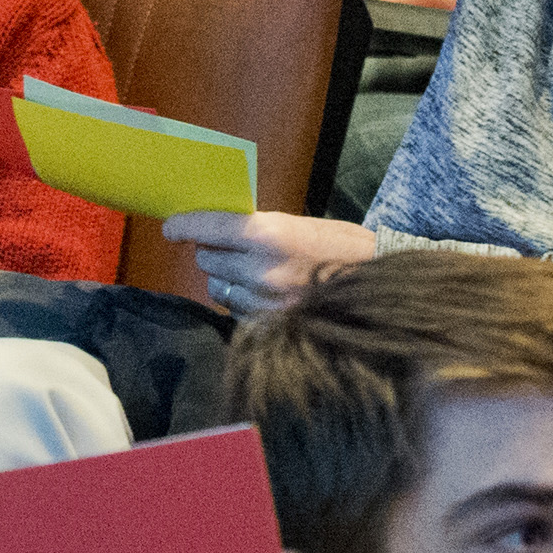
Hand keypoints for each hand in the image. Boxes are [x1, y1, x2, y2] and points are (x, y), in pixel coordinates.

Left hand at [161, 207, 377, 312]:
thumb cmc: (343, 247)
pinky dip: (242, 301)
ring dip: (226, 279)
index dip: (184, 225)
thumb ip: (259, 228)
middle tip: (232, 247)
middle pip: (208, 258)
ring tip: (254, 273)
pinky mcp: (270, 326)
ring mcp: (264, 302)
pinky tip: (265, 294)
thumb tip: (218, 230)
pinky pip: (237, 310)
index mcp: (268, 234)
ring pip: (218, 287)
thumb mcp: (300, 225)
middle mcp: (260, 269)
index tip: (170, 226)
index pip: (208, 227)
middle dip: (214, 251)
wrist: (381, 285)